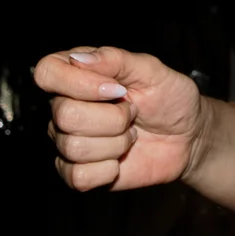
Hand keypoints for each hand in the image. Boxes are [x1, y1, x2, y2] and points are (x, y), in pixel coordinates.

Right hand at [34, 46, 206, 192]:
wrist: (187, 137)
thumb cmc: (170, 98)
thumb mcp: (152, 70)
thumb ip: (116, 59)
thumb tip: (77, 58)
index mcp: (77, 73)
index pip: (47, 72)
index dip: (78, 83)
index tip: (116, 89)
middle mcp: (65, 105)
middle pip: (64, 115)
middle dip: (112, 118)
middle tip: (132, 113)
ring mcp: (69, 140)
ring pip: (73, 148)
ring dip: (115, 144)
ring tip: (130, 135)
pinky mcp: (78, 171)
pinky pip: (77, 177)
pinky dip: (107, 170)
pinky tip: (119, 160)